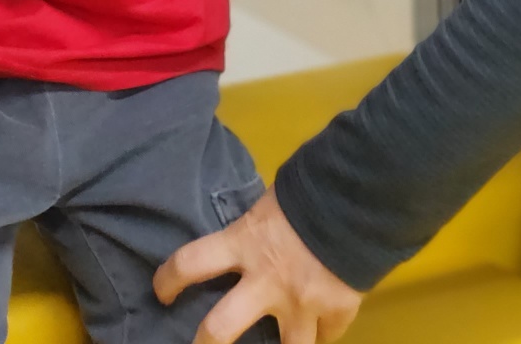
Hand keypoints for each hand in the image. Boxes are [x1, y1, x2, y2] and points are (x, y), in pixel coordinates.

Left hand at [154, 187, 362, 343]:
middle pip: (220, 329)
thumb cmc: (309, 192)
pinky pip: (324, 337)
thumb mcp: (270, 205)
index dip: (169, 279)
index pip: (191, 261)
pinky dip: (321, 332)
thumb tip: (246, 244)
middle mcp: (266, 281)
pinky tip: (319, 326)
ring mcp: (301, 304)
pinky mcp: (334, 314)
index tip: (160, 291)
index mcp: (245, 243)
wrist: (359, 199)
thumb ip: (254, 232)